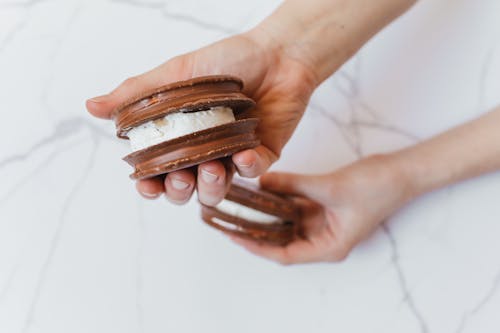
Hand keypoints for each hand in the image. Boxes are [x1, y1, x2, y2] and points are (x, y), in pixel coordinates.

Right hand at [86, 29, 316, 205]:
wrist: (274, 51)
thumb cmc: (224, 61)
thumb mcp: (175, 74)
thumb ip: (136, 94)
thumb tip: (91, 106)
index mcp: (180, 139)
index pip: (159, 172)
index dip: (150, 185)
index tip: (146, 184)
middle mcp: (204, 152)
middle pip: (186, 189)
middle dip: (179, 190)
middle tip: (181, 176)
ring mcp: (233, 156)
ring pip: (218, 189)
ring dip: (212, 185)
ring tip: (213, 166)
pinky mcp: (263, 153)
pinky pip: (254, 171)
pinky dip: (248, 168)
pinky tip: (243, 156)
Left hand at [230, 154, 412, 264]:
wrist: (402, 171)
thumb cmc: (377, 187)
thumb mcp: (331, 187)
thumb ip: (294, 184)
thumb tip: (262, 182)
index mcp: (329, 246)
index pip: (285, 255)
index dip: (257, 248)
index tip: (234, 237)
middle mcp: (324, 239)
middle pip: (282, 241)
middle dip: (256, 232)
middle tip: (229, 221)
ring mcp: (323, 223)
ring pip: (287, 223)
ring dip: (266, 216)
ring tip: (240, 207)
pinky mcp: (323, 207)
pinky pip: (295, 206)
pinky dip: (280, 200)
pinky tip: (263, 191)